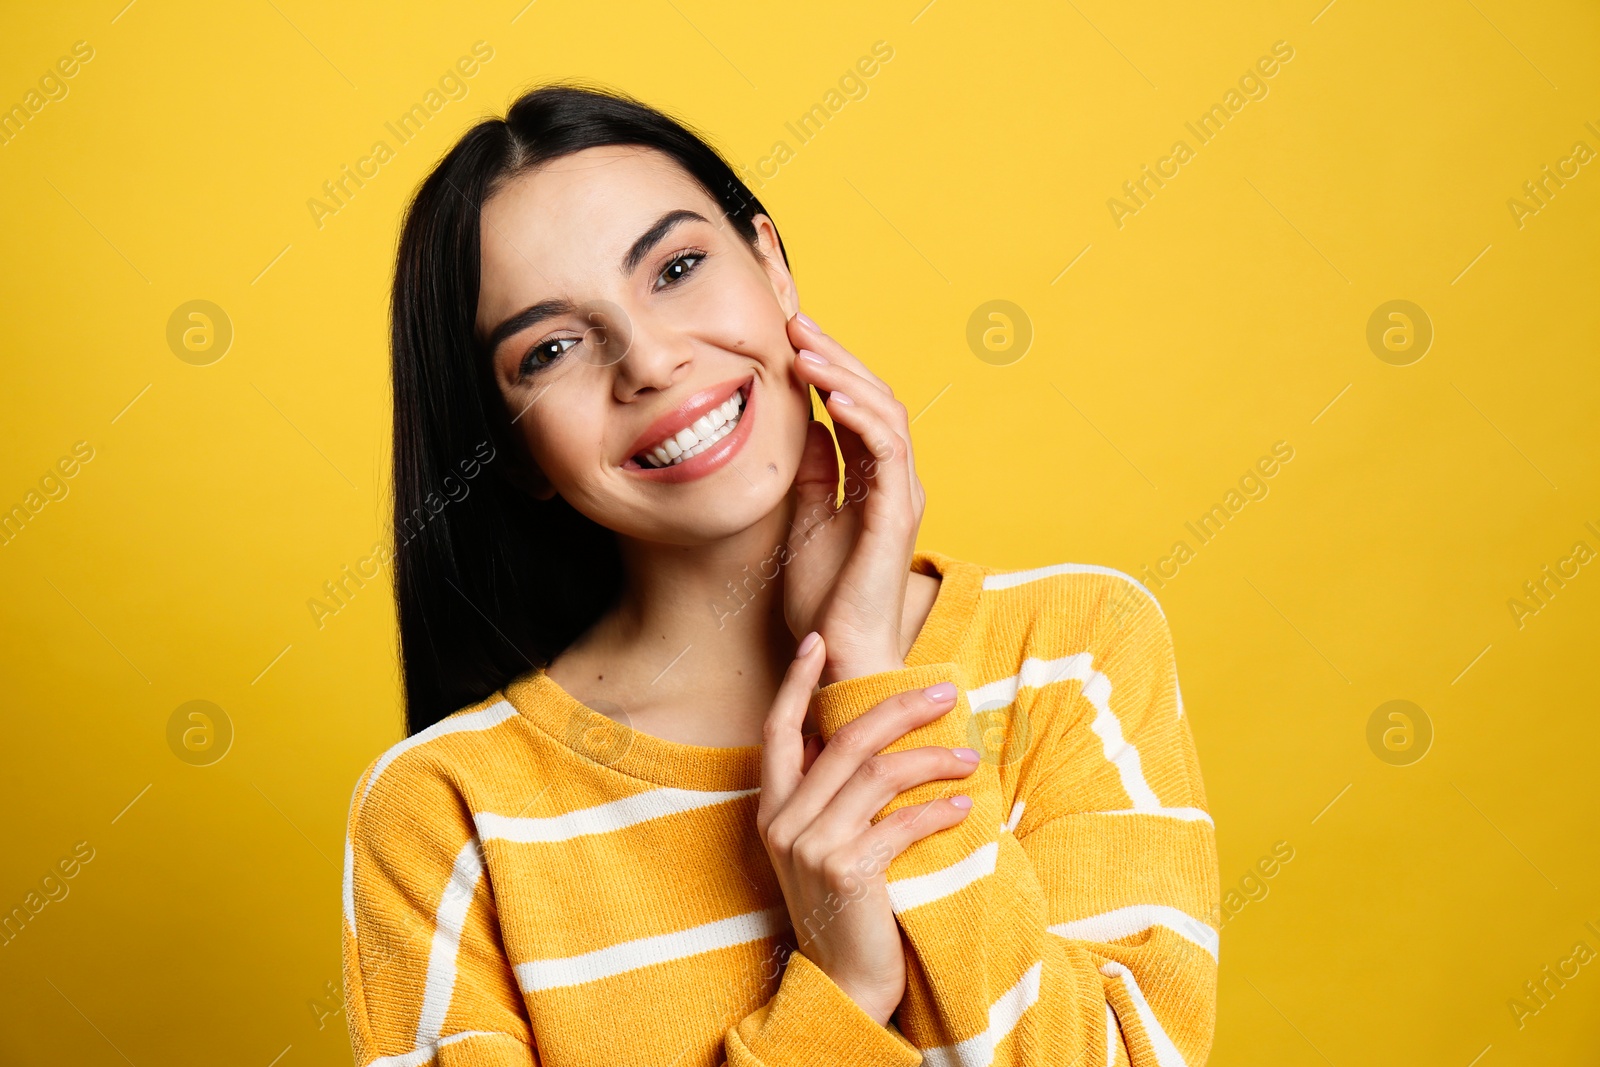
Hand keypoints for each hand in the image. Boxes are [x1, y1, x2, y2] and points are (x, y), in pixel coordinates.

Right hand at [757, 631, 978, 1025]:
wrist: (844, 982)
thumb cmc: (844, 906)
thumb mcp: (822, 845)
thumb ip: (830, 796)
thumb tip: (869, 737)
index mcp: (772, 808)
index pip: (777, 729)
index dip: (796, 682)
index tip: (817, 640)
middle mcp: (784, 821)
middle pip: (846, 739)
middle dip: (900, 708)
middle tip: (947, 694)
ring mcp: (812, 846)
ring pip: (879, 774)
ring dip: (932, 759)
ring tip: (970, 758)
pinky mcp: (847, 872)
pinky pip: (901, 823)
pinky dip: (937, 810)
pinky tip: (963, 805)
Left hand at [782, 312, 926, 684]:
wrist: (840, 656)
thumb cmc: (824, 601)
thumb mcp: (805, 521)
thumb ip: (814, 474)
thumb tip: (809, 426)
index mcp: (873, 483)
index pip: (858, 408)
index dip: (828, 368)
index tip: (789, 337)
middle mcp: (894, 483)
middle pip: (875, 399)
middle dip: (835, 356)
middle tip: (795, 323)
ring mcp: (900, 496)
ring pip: (886, 414)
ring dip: (846, 376)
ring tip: (807, 348)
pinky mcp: (896, 515)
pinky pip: (888, 451)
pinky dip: (862, 417)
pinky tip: (832, 395)